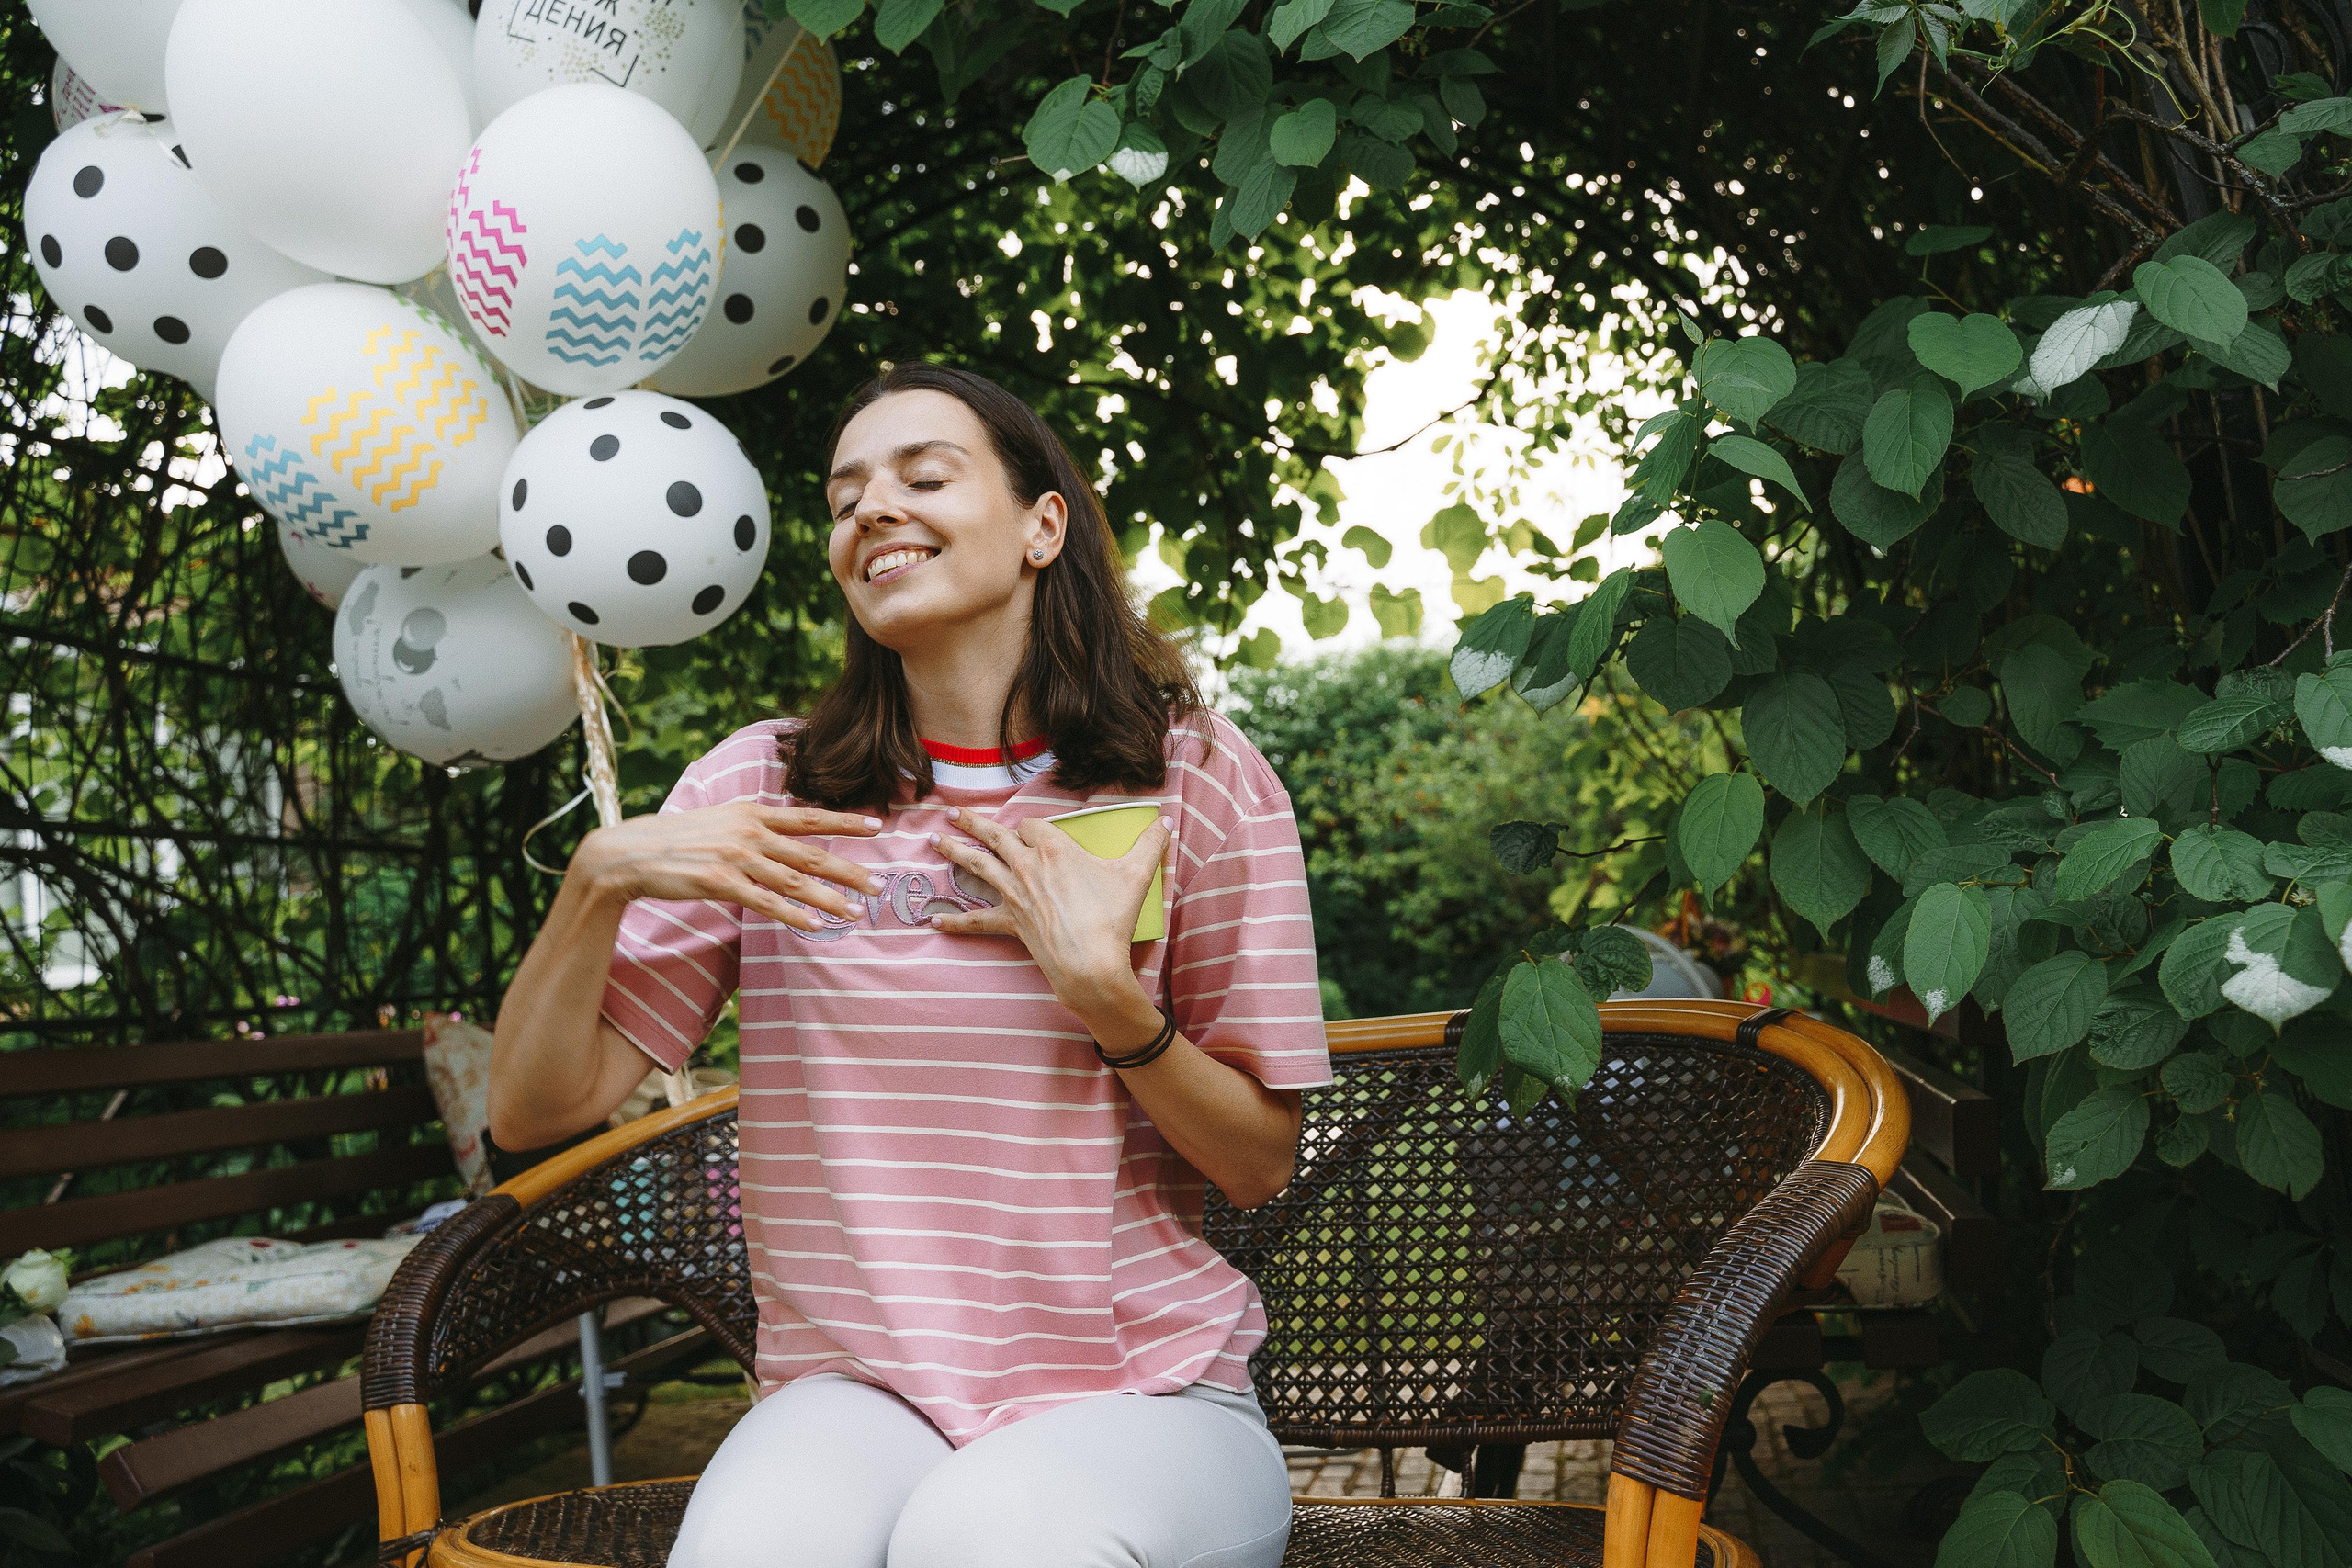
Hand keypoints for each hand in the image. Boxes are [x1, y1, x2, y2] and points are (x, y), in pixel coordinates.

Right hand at [571, 802, 888, 933]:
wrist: (628, 853)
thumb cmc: (675, 840)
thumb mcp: (719, 821)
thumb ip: (752, 826)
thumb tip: (781, 836)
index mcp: (751, 812)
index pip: (808, 816)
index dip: (844, 822)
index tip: (877, 825)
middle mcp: (749, 831)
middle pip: (811, 852)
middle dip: (850, 869)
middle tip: (879, 885)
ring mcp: (736, 856)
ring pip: (795, 880)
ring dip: (830, 898)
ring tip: (856, 913)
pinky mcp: (720, 882)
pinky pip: (766, 902)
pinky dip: (794, 914)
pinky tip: (815, 925)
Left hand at [927, 806, 1170, 1012]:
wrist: (1091, 964)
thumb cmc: (1112, 918)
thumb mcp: (1137, 875)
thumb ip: (1151, 844)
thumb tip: (1168, 821)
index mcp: (1054, 848)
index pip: (1033, 824)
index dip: (1031, 825)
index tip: (1031, 829)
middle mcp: (1027, 866)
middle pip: (995, 836)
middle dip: (972, 822)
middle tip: (951, 812)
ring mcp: (1014, 894)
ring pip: (977, 865)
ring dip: (953, 851)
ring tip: (934, 839)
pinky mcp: (1009, 922)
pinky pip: (975, 920)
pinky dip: (955, 920)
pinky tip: (934, 918)